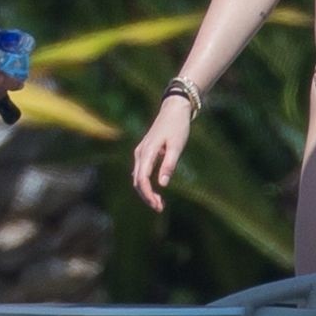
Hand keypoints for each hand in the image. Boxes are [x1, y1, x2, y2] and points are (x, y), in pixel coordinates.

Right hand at [132, 97, 193, 212]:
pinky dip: (146, 183)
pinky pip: (140, 172)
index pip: (142, 179)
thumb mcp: (176, 146)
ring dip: (145, 191)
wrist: (174, 108)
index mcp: (147, 152)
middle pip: (137, 181)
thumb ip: (169, 165)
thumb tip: (162, 184)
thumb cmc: (177, 126)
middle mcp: (140, 153)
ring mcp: (141, 152)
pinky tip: (155, 190)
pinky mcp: (145, 152)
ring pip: (137, 177)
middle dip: (146, 196)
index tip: (158, 205)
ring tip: (159, 202)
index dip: (148, 194)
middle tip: (160, 207)